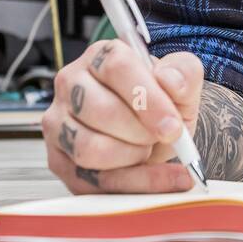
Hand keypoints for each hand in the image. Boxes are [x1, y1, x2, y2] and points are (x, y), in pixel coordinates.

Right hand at [41, 41, 203, 193]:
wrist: (152, 136)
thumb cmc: (159, 107)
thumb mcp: (181, 86)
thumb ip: (184, 74)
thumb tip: (170, 81)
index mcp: (100, 57)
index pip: (117, 68)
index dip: (148, 99)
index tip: (172, 126)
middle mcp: (71, 84)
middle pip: (101, 110)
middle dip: (141, 133)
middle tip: (162, 138)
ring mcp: (58, 122)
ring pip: (90, 148)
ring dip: (132, 157)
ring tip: (148, 150)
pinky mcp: (58, 159)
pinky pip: (92, 180)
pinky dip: (133, 184)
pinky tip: (159, 181)